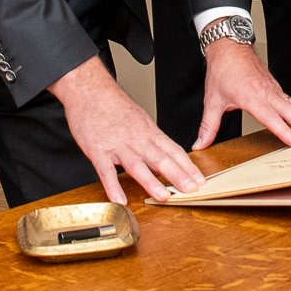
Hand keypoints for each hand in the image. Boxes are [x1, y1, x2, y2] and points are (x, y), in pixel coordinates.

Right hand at [49, 56, 203, 204]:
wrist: (89, 89)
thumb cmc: (113, 104)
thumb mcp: (139, 118)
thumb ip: (151, 140)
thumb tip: (164, 158)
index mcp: (149, 131)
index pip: (173, 150)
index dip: (188, 166)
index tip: (200, 180)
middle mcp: (137, 138)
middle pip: (161, 158)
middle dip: (178, 175)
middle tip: (192, 189)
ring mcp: (117, 145)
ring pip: (137, 165)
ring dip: (152, 182)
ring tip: (164, 197)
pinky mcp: (97, 150)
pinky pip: (106, 171)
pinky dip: (113, 186)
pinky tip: (120, 200)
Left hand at [197, 39, 290, 149]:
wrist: (229, 46)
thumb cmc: (222, 70)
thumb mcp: (212, 100)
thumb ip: (208, 125)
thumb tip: (200, 144)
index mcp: (251, 97)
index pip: (271, 118)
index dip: (285, 131)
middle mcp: (266, 92)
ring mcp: (273, 89)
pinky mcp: (275, 87)